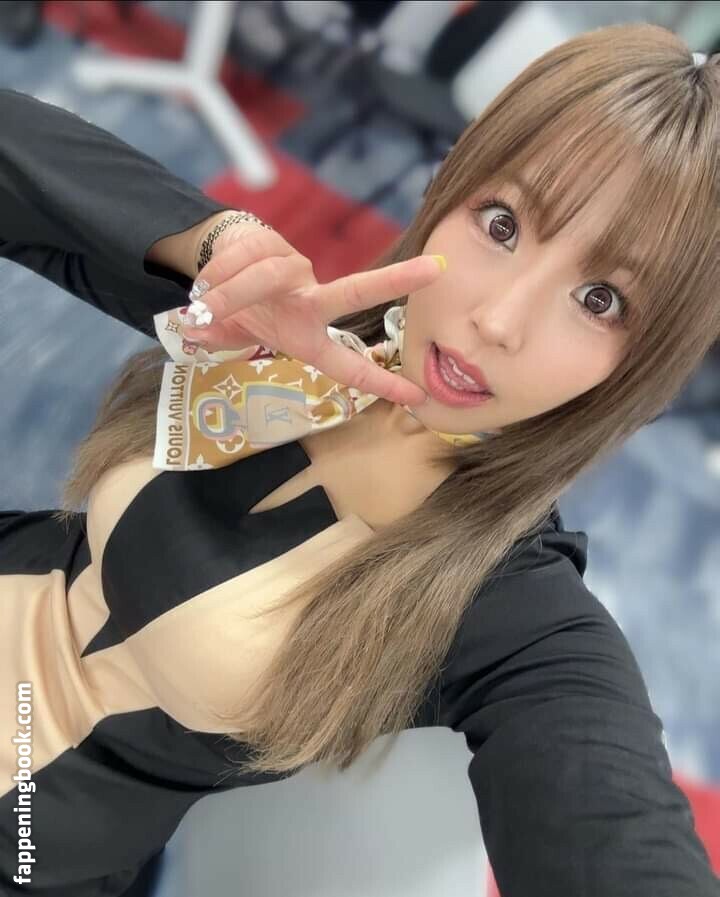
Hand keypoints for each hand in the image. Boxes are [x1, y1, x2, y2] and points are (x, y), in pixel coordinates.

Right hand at [182, 221, 445, 406]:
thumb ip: (223, 336)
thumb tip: (196, 329)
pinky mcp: (274, 243)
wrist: (216, 265)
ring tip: (201, 306)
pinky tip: (203, 285)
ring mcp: (295, 270)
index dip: (379, 383)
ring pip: (267, 275)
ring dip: (228, 293)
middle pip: (353, 292)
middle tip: (434, 270)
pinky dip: (216, 274)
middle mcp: (311, 302)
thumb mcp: (234, 335)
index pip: (348, 365)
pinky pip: (245, 257)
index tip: (417, 399)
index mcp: (307, 338)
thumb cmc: (239, 311)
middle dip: (392, 281)